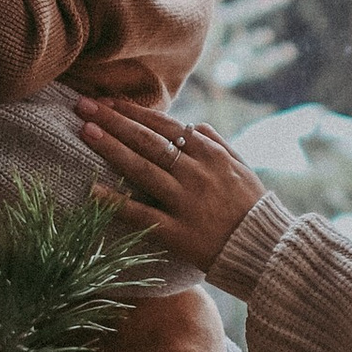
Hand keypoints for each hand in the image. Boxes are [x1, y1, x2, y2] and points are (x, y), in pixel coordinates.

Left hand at [75, 101, 265, 271]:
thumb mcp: (241, 167)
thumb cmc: (253, 207)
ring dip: (111, 147)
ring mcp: (185, 200)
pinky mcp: (177, 231)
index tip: (109, 101)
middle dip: (114, 120)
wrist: (266, 249)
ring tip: (85, 130)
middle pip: (147, 140)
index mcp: (210, 154)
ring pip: (141, 168)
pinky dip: (115, 202)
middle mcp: (195, 172)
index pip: (165, 126)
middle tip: (84, 106)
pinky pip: (141, 213)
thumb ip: (217, 143)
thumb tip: (194, 125)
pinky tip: (92, 190)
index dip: (134, 112)